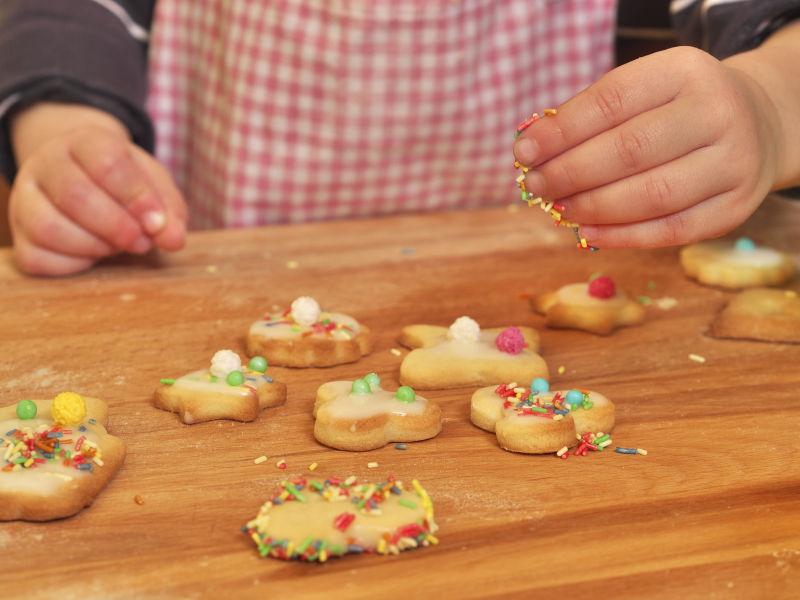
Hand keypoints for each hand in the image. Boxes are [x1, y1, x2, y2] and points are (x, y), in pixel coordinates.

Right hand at [9, 103, 186, 274]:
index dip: (137, 197)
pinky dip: (73, 264)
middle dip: (117, 227)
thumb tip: (174, 240)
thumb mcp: (153, 185)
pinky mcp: (20, 235)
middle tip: (141, 242)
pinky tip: (93, 255)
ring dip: (94, 246)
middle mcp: (45, 164)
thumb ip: (169, 210)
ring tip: (117, 246)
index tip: (157, 223)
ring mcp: (25, 199)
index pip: (107, 162)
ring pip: (49, 227)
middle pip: (75, 195)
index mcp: (83, 141)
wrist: (84, 178)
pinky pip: (37, 258)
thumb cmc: (124, 183)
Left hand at [513, 46, 782, 247]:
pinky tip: (588, 231)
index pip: (611, 101)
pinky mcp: (734, 206)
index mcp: (685, 72)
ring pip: (651, 195)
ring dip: (592, 207)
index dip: (561, 131)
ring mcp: (733, 162)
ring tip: (559, 209)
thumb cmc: (675, 110)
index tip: (524, 153)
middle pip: (629, 150)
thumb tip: (531, 148)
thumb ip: (590, 115)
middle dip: (570, 173)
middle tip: (536, 186)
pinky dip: (622, 235)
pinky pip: (671, 230)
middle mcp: (718, 112)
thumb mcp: (643, 91)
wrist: (756, 124)